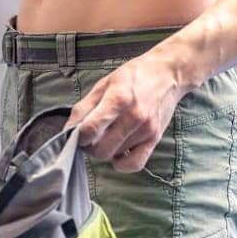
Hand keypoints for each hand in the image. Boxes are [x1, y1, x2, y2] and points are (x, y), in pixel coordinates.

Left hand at [65, 55, 186, 172]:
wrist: (167, 74)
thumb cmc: (133, 76)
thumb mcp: (104, 84)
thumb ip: (84, 107)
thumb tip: (68, 129)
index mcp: (119, 99)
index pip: (91, 128)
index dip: (78, 136)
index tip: (77, 133)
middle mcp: (134, 116)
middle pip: (102, 149)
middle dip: (89, 147)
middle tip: (89, 138)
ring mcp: (146, 130)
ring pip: (115, 156)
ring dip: (105, 151)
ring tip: (105, 137)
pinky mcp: (155, 139)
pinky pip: (135, 164)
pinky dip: (122, 163)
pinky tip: (118, 150)